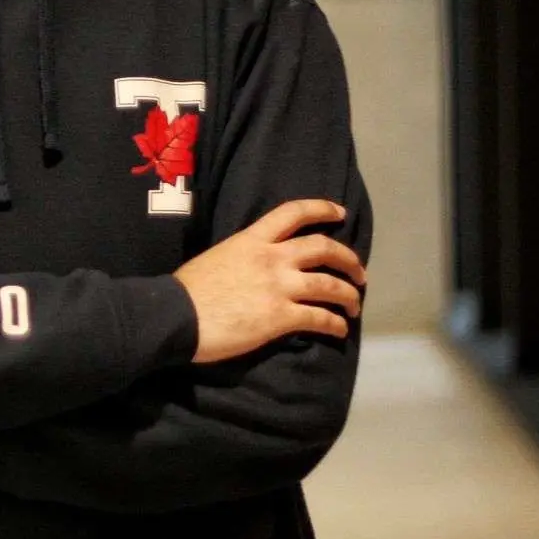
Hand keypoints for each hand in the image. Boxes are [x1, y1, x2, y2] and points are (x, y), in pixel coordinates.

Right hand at [172, 199, 365, 364]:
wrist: (179, 314)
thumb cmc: (190, 288)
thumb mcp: (220, 256)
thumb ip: (244, 256)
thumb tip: (255, 267)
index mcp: (253, 238)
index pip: (293, 213)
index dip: (321, 209)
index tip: (340, 212)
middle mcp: (272, 257)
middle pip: (322, 248)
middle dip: (347, 258)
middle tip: (359, 271)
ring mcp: (279, 286)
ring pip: (329, 284)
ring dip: (348, 295)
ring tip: (354, 305)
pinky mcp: (281, 317)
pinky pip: (319, 318)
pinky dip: (335, 324)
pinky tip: (339, 329)